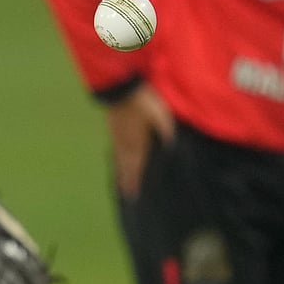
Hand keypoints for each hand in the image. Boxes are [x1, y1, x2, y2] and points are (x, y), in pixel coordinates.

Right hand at [105, 83, 173, 198]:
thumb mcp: (160, 116)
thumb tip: (171, 146)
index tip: (131, 196)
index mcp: (136, 143)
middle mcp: (124, 143)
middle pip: (123, 166)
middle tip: (124, 194)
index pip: (134, 168)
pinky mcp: (112, 127)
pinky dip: (115, 156)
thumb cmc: (143, 102)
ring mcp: (116, 135)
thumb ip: (166, 131)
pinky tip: (116, 157)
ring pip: (117, 158)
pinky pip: (114, 147)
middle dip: (125, 181)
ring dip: (118, 170)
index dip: (133, 182)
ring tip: (118, 180)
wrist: (120, 87)